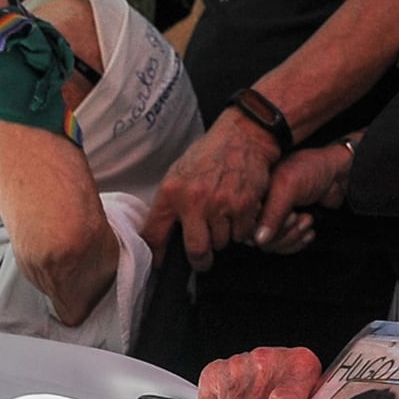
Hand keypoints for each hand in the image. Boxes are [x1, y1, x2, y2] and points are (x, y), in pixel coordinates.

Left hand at [140, 112, 281, 269]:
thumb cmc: (210, 154)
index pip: (155, 234)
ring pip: (221, 243)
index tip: (161, 262)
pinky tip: (239, 213)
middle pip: (196, 251)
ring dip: (223, 237)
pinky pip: (242, 234)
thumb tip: (163, 233)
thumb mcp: (179, 173)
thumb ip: (170, 203)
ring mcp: (220, 205)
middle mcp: (194, 201)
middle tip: (202, 260)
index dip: (157, 254)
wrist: (243, 136)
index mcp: (171, 192)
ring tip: (224, 219)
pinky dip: (241, 229)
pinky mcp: (244, 206)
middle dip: (200, 260)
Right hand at [253, 141, 352, 255]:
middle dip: (284, 232)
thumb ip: (272, 213)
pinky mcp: (288, 227)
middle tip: (297, 216)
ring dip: (293, 236)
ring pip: (273, 244)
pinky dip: (298, 242)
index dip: (264, 227)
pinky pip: (286, 246)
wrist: (337, 173)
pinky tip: (308, 232)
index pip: (245, 223)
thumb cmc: (312, 169)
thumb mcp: (289, 186)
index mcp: (253, 192)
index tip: (286, 216)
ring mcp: (274, 218)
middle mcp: (260, 206)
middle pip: (259, 238)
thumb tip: (258, 239)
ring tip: (307, 219)